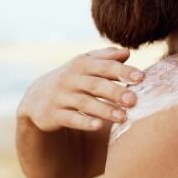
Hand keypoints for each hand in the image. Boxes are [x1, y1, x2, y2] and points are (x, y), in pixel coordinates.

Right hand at [17, 47, 143, 131]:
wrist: (37, 98)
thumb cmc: (72, 79)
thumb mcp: (85, 64)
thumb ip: (106, 58)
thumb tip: (127, 52)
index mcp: (82, 64)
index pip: (104, 66)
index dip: (122, 71)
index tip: (141, 77)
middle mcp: (70, 78)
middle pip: (95, 84)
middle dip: (115, 92)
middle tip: (134, 100)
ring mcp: (60, 96)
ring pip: (84, 102)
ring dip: (104, 109)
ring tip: (123, 117)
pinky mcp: (53, 114)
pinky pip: (70, 118)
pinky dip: (84, 122)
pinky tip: (99, 126)